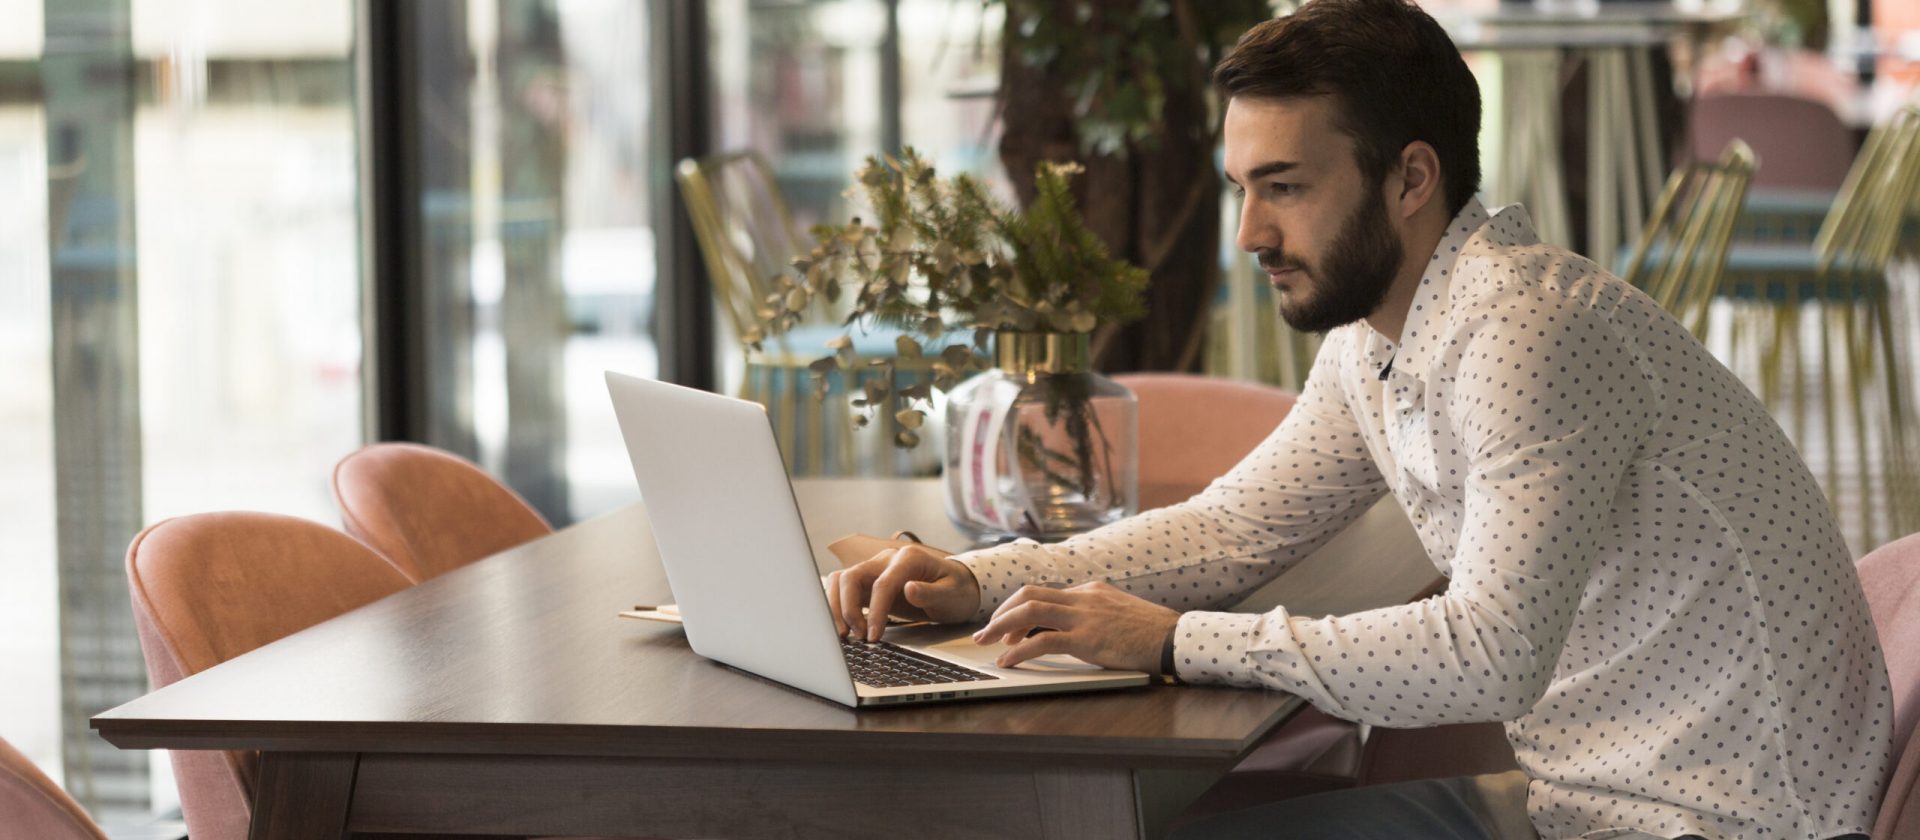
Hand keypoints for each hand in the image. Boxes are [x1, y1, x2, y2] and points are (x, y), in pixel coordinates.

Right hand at [825, 544, 981, 641]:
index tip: (873, 635)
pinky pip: (844, 589)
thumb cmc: (956, 590)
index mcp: (908, 559)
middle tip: (858, 636)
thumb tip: (909, 589)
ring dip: (837, 607)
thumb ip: (930, 592)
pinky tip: (846, 627)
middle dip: (848, 608)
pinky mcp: (870, 583)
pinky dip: (839, 606)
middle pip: (852, 576)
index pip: (882, 583)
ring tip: (846, 634)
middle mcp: (887, 560)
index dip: (876, 611)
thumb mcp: (952, 594)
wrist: (958, 588)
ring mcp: (876, 570)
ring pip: (841, 580)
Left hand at [971, 581, 1179, 672]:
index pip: (1044, 593)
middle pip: (1028, 595)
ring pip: (1029, 611)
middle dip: (1001, 613)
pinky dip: (1019, 651)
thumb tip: (1070, 631)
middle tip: (985, 632)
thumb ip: (1095, 616)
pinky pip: (1042, 641)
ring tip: (985, 643)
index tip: (1007, 629)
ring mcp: (1085, 616)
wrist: (1177, 639)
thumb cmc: (1154, 633)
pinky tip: (1008, 661)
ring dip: (1001, 627)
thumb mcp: (1120, 614)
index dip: (1018, 611)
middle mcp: (1084, 597)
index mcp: (1091, 590)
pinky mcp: (1088, 639)